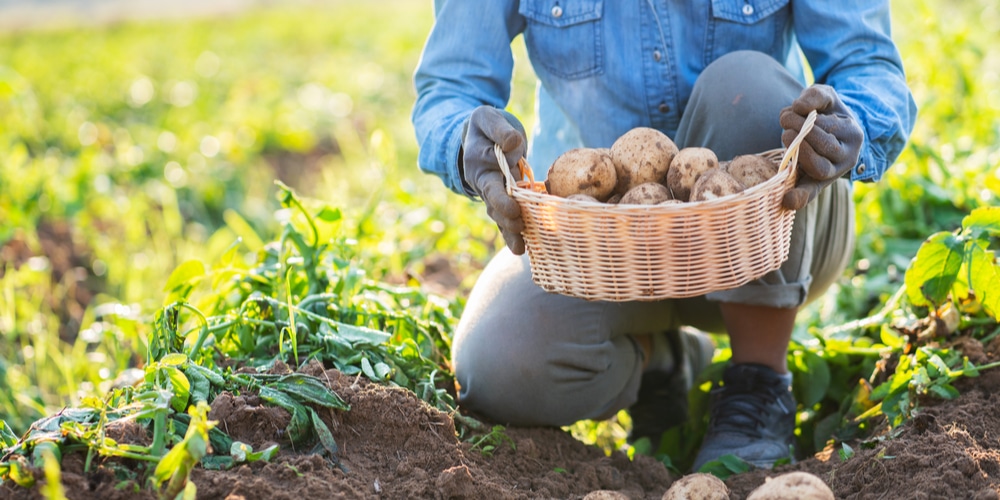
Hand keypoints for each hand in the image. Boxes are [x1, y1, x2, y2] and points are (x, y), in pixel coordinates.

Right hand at [462, 106, 528, 253]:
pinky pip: (505, 218)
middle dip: (506, 214)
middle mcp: (481, 180)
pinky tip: (522, 249)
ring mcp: (490, 192)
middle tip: (519, 224)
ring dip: (509, 230)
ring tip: (520, 248)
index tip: (514, 207)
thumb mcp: (487, 117)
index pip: (490, 179)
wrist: (479, 136)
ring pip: (499, 214)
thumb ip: (499, 128)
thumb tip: (512, 143)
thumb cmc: (486, 125)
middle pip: (493, 201)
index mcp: (477, 161)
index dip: (502, 196)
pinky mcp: (500, 199)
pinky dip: (512, 234)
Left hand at [779, 85, 862, 209]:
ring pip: (819, 167)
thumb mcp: (826, 98)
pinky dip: (800, 197)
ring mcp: (833, 173)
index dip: (809, 124)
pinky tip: (787, 201)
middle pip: (825, 147)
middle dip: (800, 131)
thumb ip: (815, 96)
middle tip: (785, 119)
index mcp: (852, 135)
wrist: (833, 135)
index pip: (831, 129)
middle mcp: (847, 157)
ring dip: (797, 150)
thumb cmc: (827, 115)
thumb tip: (800, 107)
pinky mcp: (818, 184)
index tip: (794, 110)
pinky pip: (812, 193)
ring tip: (785, 132)